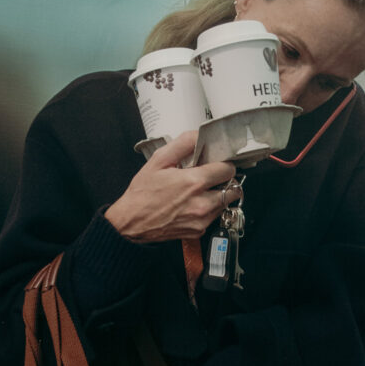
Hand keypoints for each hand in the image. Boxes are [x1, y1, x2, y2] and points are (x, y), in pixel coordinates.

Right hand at [105, 131, 239, 242]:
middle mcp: (201, 203)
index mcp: (194, 182)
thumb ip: (182, 144)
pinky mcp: (199, 230)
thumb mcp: (158, 161)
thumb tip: (198, 135)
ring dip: (219, 196)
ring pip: (225, 204)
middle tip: (213, 178)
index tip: (216, 164)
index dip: (223, 164)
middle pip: (233, 189)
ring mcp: (201, 219)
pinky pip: (214, 217)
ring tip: (201, 191)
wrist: (131, 222)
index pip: (228, 169)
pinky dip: (209, 210)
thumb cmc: (142, 194)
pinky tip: (194, 204)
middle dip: (225, 181)